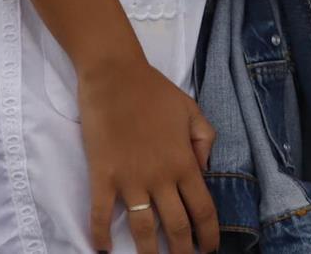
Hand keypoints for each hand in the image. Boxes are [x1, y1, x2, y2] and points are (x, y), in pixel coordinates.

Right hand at [78, 57, 218, 252]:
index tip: (209, 249)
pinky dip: (101, 235)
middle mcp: (161, 177)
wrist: (115, 75)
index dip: (208, 235)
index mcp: (184, 162)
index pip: (203, 210)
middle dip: (182, 251)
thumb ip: (205, 140)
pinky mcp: (103, 175)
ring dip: (148, 253)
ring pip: (143, 229)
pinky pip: (101, 214)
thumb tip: (205, 170)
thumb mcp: (191, 110)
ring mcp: (130, 179)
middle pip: (176, 227)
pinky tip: (103, 249)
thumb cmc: (154, 90)